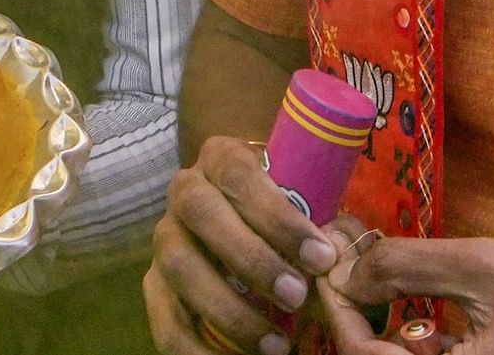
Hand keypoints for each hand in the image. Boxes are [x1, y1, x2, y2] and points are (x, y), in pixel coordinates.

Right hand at [145, 132, 336, 354]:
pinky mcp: (154, 285)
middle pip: (202, 214)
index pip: (241, 175)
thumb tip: (340, 261)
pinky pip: (165, 320)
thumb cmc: (286, 213)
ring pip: (179, 266)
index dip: (279, 217)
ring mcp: (165, 238)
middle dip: (252, 259)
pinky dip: (195, 350)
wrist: (243, 220)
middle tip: (297, 297)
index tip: (320, 257)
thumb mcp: (304, 203)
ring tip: (276, 345)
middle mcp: (185, 191)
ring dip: (228, 309)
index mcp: (222, 159)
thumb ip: (320, 222)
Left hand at [311, 232, 493, 353]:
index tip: (329, 266)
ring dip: (377, 326)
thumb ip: (415, 265)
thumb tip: (353, 266)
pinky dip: (409, 341)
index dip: (337, 310)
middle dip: (353, 316)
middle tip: (346, 264)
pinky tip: (410, 300)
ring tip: (373, 271)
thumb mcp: (492, 270)